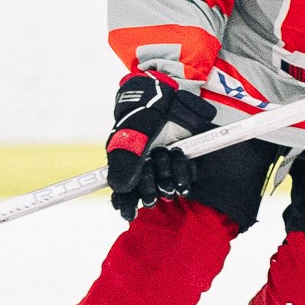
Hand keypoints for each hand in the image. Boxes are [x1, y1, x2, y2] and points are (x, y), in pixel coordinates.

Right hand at [105, 72, 214, 220]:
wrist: (172, 90)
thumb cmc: (144, 110)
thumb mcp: (130, 133)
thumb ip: (124, 160)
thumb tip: (118, 188)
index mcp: (127, 164)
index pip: (123, 195)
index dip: (126, 206)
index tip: (130, 214)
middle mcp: (145, 169)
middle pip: (146, 195)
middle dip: (151, 188)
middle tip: (154, 167)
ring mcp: (166, 165)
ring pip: (167, 188)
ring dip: (169, 177)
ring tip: (170, 155)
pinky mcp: (186, 160)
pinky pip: (186, 178)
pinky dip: (185, 172)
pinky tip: (182, 157)